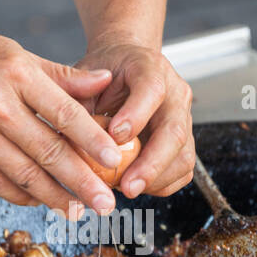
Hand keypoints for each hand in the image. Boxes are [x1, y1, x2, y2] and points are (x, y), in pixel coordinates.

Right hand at [0, 10, 125, 216]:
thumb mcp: (16, 51)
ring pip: (23, 174)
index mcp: (16, 73)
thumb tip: (104, 81)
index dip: (92, 141)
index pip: (64, 113)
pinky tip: (40, 201)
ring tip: (78, 211)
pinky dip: (19, 195)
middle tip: (105, 204)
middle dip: (81, 183)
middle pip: (48, 152)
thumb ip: (61, 75)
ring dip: (54, 197)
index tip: (114, 161)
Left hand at [75, 39, 193, 198]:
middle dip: (151, 164)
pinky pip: (182, 170)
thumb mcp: (85, 75)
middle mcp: (174, 93)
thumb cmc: (104, 71)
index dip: (136, 115)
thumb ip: (78, 98)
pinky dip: (160, 184)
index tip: (115, 137)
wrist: (125, 66)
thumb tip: (72, 133)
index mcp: (149, 68)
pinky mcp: (183, 141)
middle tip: (127, 186)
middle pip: (174, 131)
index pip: (152, 89)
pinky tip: (136, 186)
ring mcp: (183, 118)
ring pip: (183, 156)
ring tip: (126, 189)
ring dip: (156, 180)